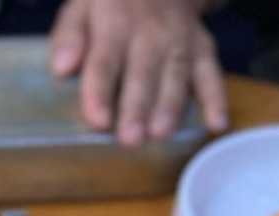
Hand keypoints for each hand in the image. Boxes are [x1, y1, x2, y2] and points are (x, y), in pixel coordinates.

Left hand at [49, 0, 227, 145]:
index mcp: (115, 23)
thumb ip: (69, 36)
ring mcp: (180, 39)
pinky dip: (216, 98)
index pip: (105, 61)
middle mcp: (151, 32)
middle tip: (130, 139)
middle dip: (137, 107)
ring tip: (161, 134)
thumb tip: (61, 68)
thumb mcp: (82, 7)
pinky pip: (211, 71)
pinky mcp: (202, 46)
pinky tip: (216, 124)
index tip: (99, 121)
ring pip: (176, 75)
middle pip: (143, 73)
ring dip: (170, 106)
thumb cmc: (112, 3)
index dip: (101, 92)